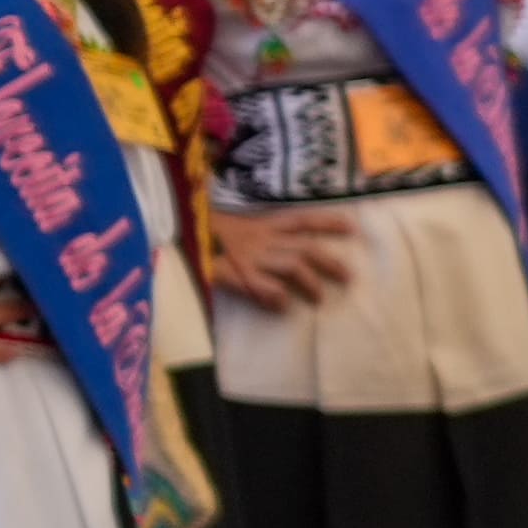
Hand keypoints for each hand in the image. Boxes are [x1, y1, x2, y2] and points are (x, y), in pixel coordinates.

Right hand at [203, 206, 362, 308]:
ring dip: (309, 282)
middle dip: (329, 262)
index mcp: (260, 225)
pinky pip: (260, 285)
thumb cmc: (201, 230)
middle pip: (304, 247)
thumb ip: (254, 238)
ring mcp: (248, 256)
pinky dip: (273, 296)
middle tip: (348, 278)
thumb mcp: (230, 229)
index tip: (352, 228)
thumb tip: (281, 252)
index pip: (300, 220)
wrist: (174, 231)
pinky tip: (281, 307)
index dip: (326, 223)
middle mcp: (259, 238)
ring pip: (290, 265)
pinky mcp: (232, 272)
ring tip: (319, 299)